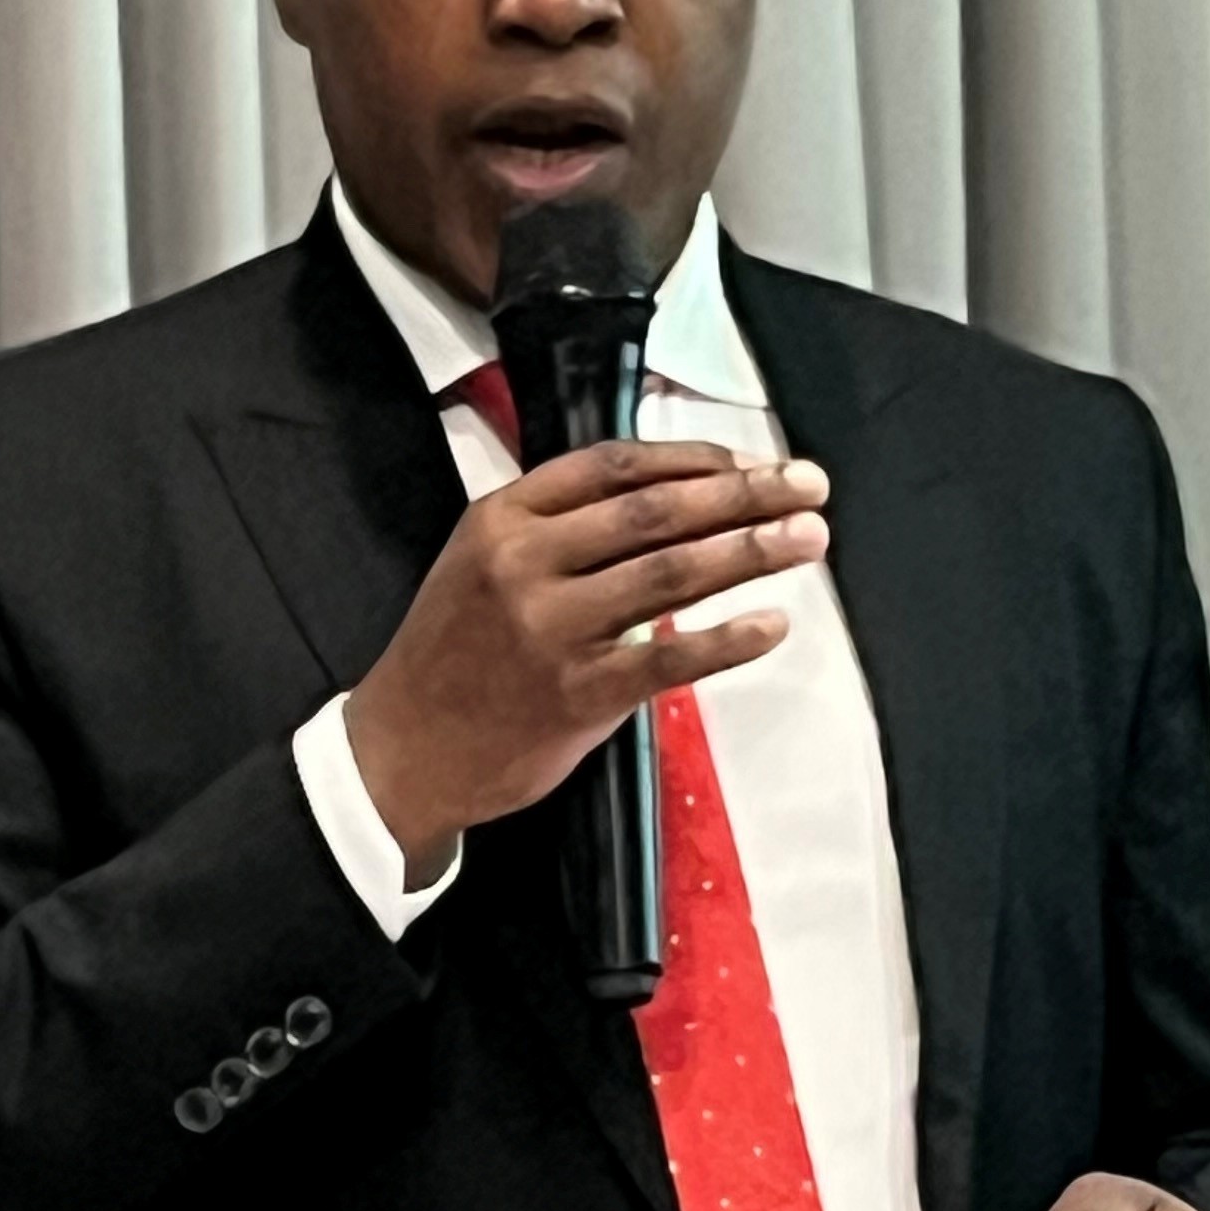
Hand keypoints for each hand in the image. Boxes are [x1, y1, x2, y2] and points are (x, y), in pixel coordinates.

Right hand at [342, 442, 829, 880]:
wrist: (402, 751)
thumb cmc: (450, 658)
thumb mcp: (478, 564)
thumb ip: (555, 530)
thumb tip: (666, 507)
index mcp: (503, 519)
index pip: (615, 467)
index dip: (692, 459)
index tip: (746, 461)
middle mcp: (526, 564)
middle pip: (656, 512)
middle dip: (743, 494)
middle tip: (805, 484)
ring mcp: (552, 629)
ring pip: (671, 573)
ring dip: (751, 551)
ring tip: (807, 538)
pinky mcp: (578, 694)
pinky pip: (670, 660)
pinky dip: (728, 640)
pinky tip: (771, 625)